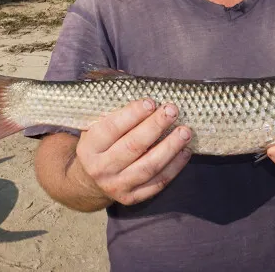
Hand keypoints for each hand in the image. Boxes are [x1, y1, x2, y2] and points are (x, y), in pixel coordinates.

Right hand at [74, 98, 192, 205]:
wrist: (90, 179)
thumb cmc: (101, 142)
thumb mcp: (96, 122)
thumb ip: (112, 103)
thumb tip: (128, 75)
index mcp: (89, 147)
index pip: (111, 128)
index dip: (132, 114)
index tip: (151, 101)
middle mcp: (100, 169)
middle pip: (133, 147)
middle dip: (155, 126)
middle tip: (172, 110)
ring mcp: (117, 186)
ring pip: (148, 167)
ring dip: (170, 147)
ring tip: (185, 131)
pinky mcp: (132, 198)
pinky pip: (157, 183)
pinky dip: (174, 167)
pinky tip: (185, 151)